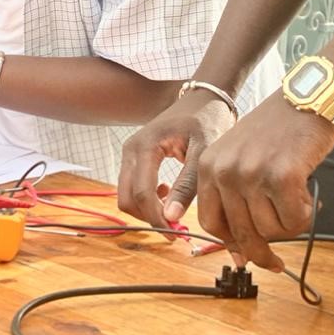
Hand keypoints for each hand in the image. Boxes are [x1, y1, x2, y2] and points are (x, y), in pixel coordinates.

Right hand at [117, 90, 236, 233]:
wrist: (203, 98)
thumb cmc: (207, 120)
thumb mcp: (203, 152)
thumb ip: (187, 185)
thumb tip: (172, 219)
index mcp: (145, 146)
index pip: (141, 193)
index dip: (156, 219)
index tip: (177, 236)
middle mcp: (130, 149)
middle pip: (126, 198)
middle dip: (149, 218)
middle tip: (177, 229)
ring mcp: (129, 153)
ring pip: (126, 195)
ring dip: (147, 210)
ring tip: (175, 210)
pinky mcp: (134, 157)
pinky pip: (131, 187)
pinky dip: (146, 199)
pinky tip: (168, 194)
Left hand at [196, 91, 333, 271]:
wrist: (305, 99)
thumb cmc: (276, 132)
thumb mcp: (239, 157)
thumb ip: (234, 198)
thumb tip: (240, 252)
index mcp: (207, 166)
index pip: (211, 222)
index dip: (230, 244)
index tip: (244, 257)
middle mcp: (224, 170)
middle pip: (241, 233)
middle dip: (261, 253)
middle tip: (276, 264)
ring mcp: (252, 173)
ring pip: (271, 230)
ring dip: (288, 225)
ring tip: (296, 201)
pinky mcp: (282, 176)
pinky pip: (295, 220)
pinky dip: (306, 216)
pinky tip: (308, 197)